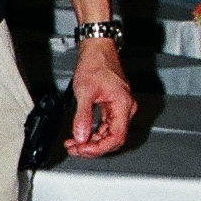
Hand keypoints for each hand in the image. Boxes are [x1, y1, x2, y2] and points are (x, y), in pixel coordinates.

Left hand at [66, 39, 135, 156]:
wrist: (98, 50)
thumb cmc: (95, 64)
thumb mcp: (85, 92)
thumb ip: (83, 117)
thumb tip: (81, 136)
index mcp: (123, 105)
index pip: (116, 137)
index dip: (99, 148)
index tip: (83, 150)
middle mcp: (126, 109)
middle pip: (113, 139)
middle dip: (93, 147)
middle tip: (74, 149)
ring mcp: (121, 108)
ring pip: (109, 135)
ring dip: (92, 142)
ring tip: (74, 144)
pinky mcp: (114, 107)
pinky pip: (106, 126)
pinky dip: (94, 133)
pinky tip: (81, 135)